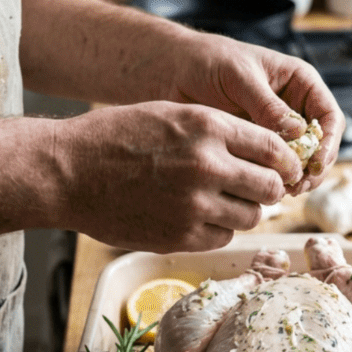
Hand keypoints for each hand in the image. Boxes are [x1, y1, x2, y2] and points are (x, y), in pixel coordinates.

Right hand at [57, 101, 304, 251]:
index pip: (274, 148)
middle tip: (256, 188)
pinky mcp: (180, 237)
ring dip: (244, 211)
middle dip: (269, 188)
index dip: (285, 161)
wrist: (67, 171)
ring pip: (251, 216)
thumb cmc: (116, 137)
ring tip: (222, 201)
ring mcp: (194, 205)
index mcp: (208, 127)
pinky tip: (198, 217)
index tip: (283, 168)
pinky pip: (222, 238)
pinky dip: (218, 229)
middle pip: (270, 186)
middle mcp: (207, 165)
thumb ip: (219, 130)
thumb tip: (267, 152)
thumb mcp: (171, 114)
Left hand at [163, 28, 344, 191]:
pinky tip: (260, 188)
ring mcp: (275, 131)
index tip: (315, 163)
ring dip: (294, 178)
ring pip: (299, 162)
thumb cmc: (207, 61)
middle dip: (313, 168)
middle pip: (320, 146)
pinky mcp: (255, 147)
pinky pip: (272, 168)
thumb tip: (297, 134)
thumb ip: (267, 104)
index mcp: (299, 83)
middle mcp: (293, 108)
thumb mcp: (239, 76)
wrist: (171, 70)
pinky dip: (271, 180)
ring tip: (279, 190)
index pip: (330, 116)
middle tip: (296, 185)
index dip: (329, 143)